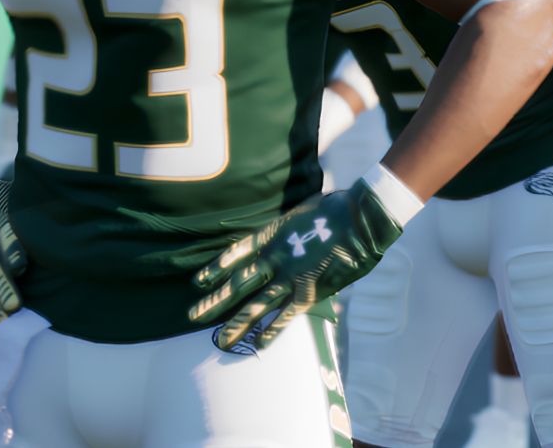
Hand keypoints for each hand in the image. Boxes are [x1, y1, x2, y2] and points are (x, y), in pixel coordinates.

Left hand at [191, 179, 402, 350]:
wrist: (359, 219)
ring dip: (237, 324)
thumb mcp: (303, 212)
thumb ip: (290, 228)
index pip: (235, 254)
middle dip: (215, 301)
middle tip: (193, 316)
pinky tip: (259, 344)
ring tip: (220, 341)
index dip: (216, 268)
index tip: (199, 281)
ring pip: (256, 305)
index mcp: (271, 236)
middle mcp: (274, 258)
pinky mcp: (309, 292)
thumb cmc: (336, 209)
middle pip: (238, 284)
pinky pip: (285, 316)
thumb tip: (289, 233)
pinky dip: (272, 330)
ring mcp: (289, 277)